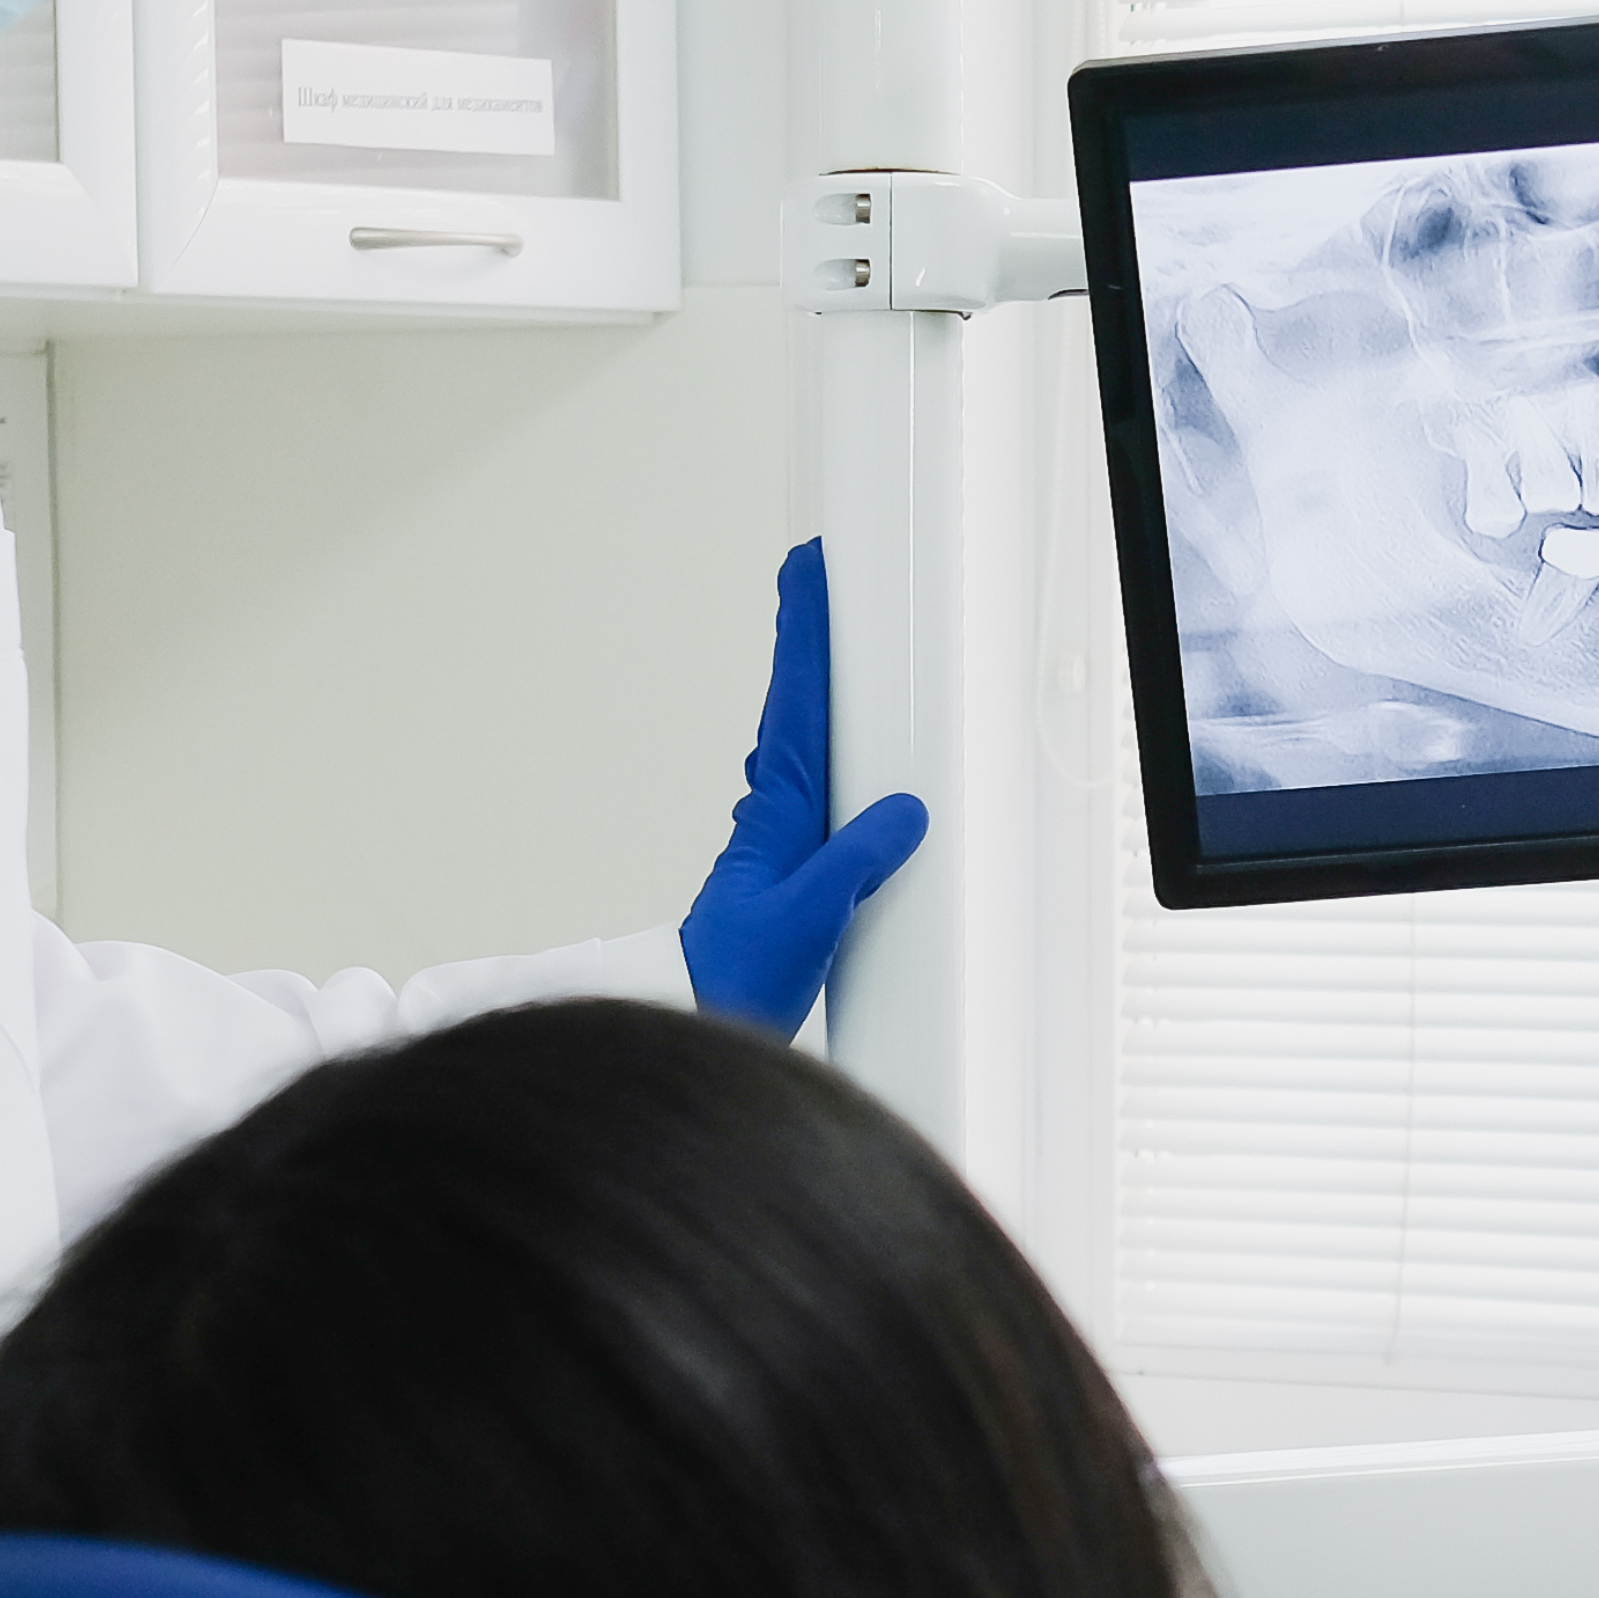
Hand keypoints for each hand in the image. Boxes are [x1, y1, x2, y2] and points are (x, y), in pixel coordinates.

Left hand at [679, 542, 927, 1035]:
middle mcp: (775, 817)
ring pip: (799, 744)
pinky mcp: (789, 872)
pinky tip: (835, 752)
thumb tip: (902, 812)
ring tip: (823, 640)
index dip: (801, 635)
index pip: (795, 702)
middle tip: (809, 579)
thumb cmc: (736, 977)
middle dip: (803, 642)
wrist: (696, 1022)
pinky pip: (815, 791)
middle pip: (794, 707)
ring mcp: (778, 842)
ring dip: (810, 688)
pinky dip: (823, 751)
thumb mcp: (810, 915)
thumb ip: (857, 860)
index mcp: (778, 812)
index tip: (804, 575)